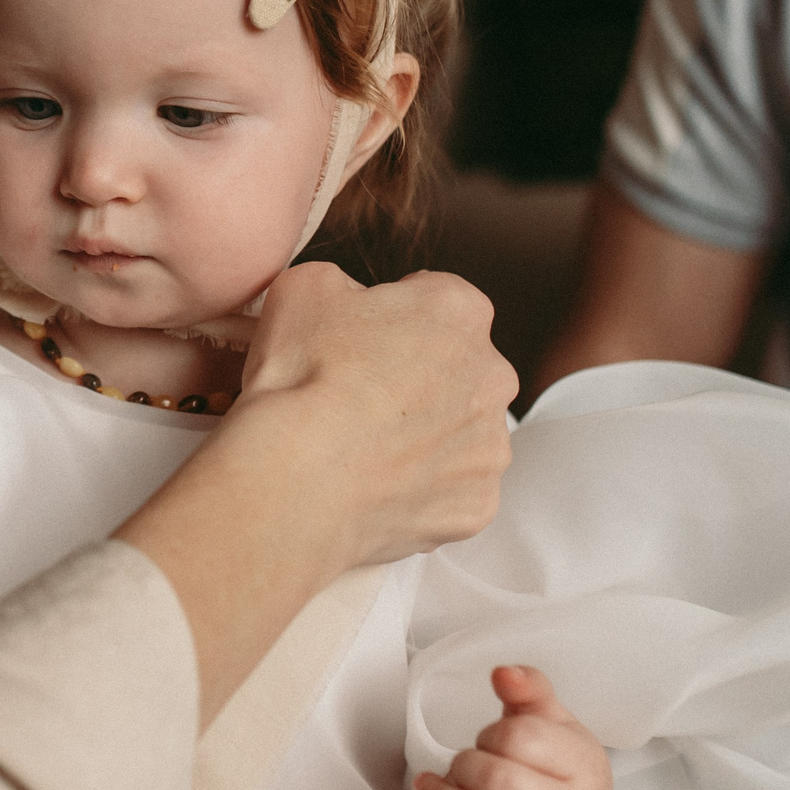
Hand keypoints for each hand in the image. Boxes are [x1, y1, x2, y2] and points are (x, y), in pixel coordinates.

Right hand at [235, 262, 516, 568]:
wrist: (297, 477)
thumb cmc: (302, 377)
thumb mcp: (303, 287)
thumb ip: (343, 284)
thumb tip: (346, 303)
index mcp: (458, 311)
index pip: (436, 300)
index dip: (391, 318)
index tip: (358, 341)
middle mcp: (492, 376)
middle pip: (457, 369)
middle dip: (417, 379)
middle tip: (357, 397)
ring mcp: (489, 447)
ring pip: (458, 434)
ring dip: (422, 436)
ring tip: (361, 448)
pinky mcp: (476, 505)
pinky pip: (451, 492)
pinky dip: (419, 491)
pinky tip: (374, 486)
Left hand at [408, 666, 612, 789]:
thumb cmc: (557, 774)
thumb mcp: (553, 725)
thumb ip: (530, 692)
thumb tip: (504, 673)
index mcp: (586, 770)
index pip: (522, 738)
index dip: (492, 733)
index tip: (491, 741)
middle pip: (497, 781)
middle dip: (464, 765)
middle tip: (460, 766)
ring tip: (433, 788)